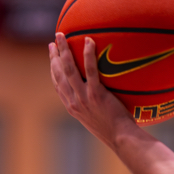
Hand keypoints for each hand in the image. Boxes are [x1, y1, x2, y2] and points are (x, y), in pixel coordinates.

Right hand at [49, 33, 135, 147]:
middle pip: (59, 75)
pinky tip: (89, 40)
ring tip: (61, 35)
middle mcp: (74, 102)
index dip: (53, 69)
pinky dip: (88, 54)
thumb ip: (93, 105)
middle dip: (54, 56)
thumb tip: (100, 92)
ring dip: (63, 51)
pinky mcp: (96, 95)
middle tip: (54, 40)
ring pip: (69, 70)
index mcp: (72, 108)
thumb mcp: (98, 119)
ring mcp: (83, 98)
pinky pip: (91, 71)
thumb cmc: (115, 130)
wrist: (121, 138)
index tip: (52, 56)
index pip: (58, 85)